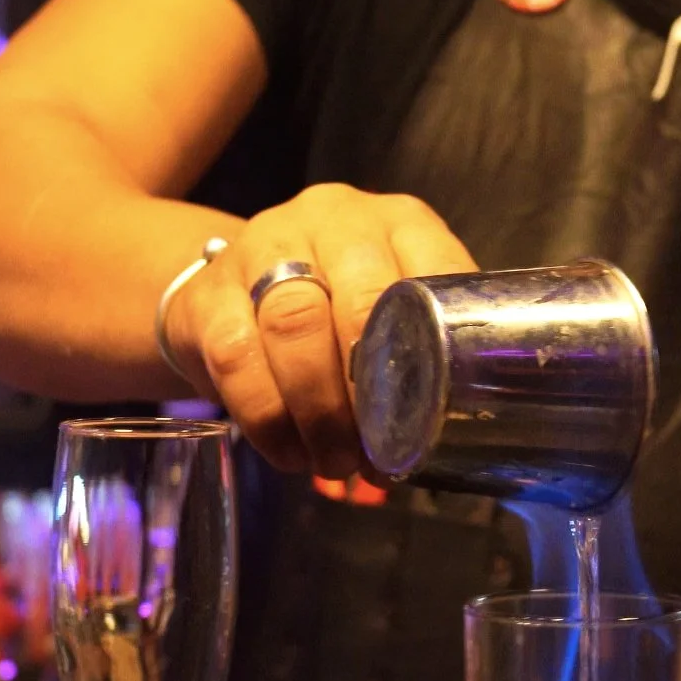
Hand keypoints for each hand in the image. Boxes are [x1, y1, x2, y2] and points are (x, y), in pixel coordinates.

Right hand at [166, 183, 475, 475]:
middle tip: (376, 451)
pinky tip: (288, 452)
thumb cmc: (334, 308)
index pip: (434, 274)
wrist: (228, 287)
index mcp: (400, 222)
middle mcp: (335, 218)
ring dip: (318, 411)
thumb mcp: (390, 306)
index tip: (435, 416)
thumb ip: (431, 342)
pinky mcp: (209, 290)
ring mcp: (265, 245)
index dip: (437, 352)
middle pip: (360, 301)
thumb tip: (471, 424)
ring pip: (294, 325)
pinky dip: (266, 416)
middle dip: (371, 391)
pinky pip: (235, 357)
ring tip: (335, 463)